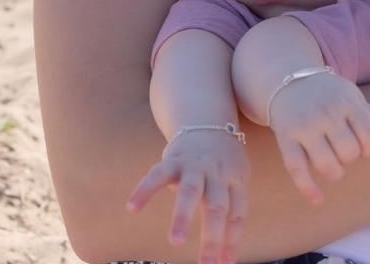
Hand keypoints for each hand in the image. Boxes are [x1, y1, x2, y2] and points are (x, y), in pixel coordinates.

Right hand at [125, 128, 249, 262]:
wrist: (208, 120)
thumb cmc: (223, 162)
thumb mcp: (235, 181)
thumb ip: (229, 215)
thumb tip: (226, 257)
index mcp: (235, 180)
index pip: (237, 214)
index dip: (232, 240)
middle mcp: (217, 173)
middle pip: (217, 205)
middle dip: (212, 236)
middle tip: (207, 263)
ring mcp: (195, 165)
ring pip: (191, 190)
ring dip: (184, 216)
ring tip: (175, 241)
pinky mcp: (173, 159)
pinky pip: (158, 174)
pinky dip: (144, 190)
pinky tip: (131, 208)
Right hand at [269, 72, 369, 203]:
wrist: (288, 81)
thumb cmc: (328, 94)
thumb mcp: (352, 97)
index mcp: (346, 101)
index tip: (365, 148)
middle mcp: (326, 113)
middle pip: (349, 152)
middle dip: (351, 158)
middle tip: (344, 152)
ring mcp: (304, 125)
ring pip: (326, 164)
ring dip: (335, 173)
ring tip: (334, 167)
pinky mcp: (285, 137)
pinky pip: (296, 168)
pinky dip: (307, 188)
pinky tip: (317, 199)